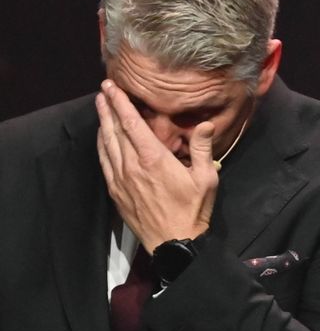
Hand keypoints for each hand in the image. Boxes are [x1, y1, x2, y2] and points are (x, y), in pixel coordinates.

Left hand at [96, 79, 217, 251]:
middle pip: (114, 130)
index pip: (131, 123)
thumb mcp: (206, 179)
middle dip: (107, 108)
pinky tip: (102, 138)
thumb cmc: (193, 210)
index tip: (111, 87)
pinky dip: (101, 145)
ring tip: (101, 108)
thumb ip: (202, 149)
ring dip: (102, 124)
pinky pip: (104, 162)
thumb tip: (205, 124)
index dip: (120, 102)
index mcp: (153, 159)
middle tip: (103, 91)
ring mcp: (121, 179)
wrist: (175, 243)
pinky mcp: (116, 191)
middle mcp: (132, 165)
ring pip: (106, 144)